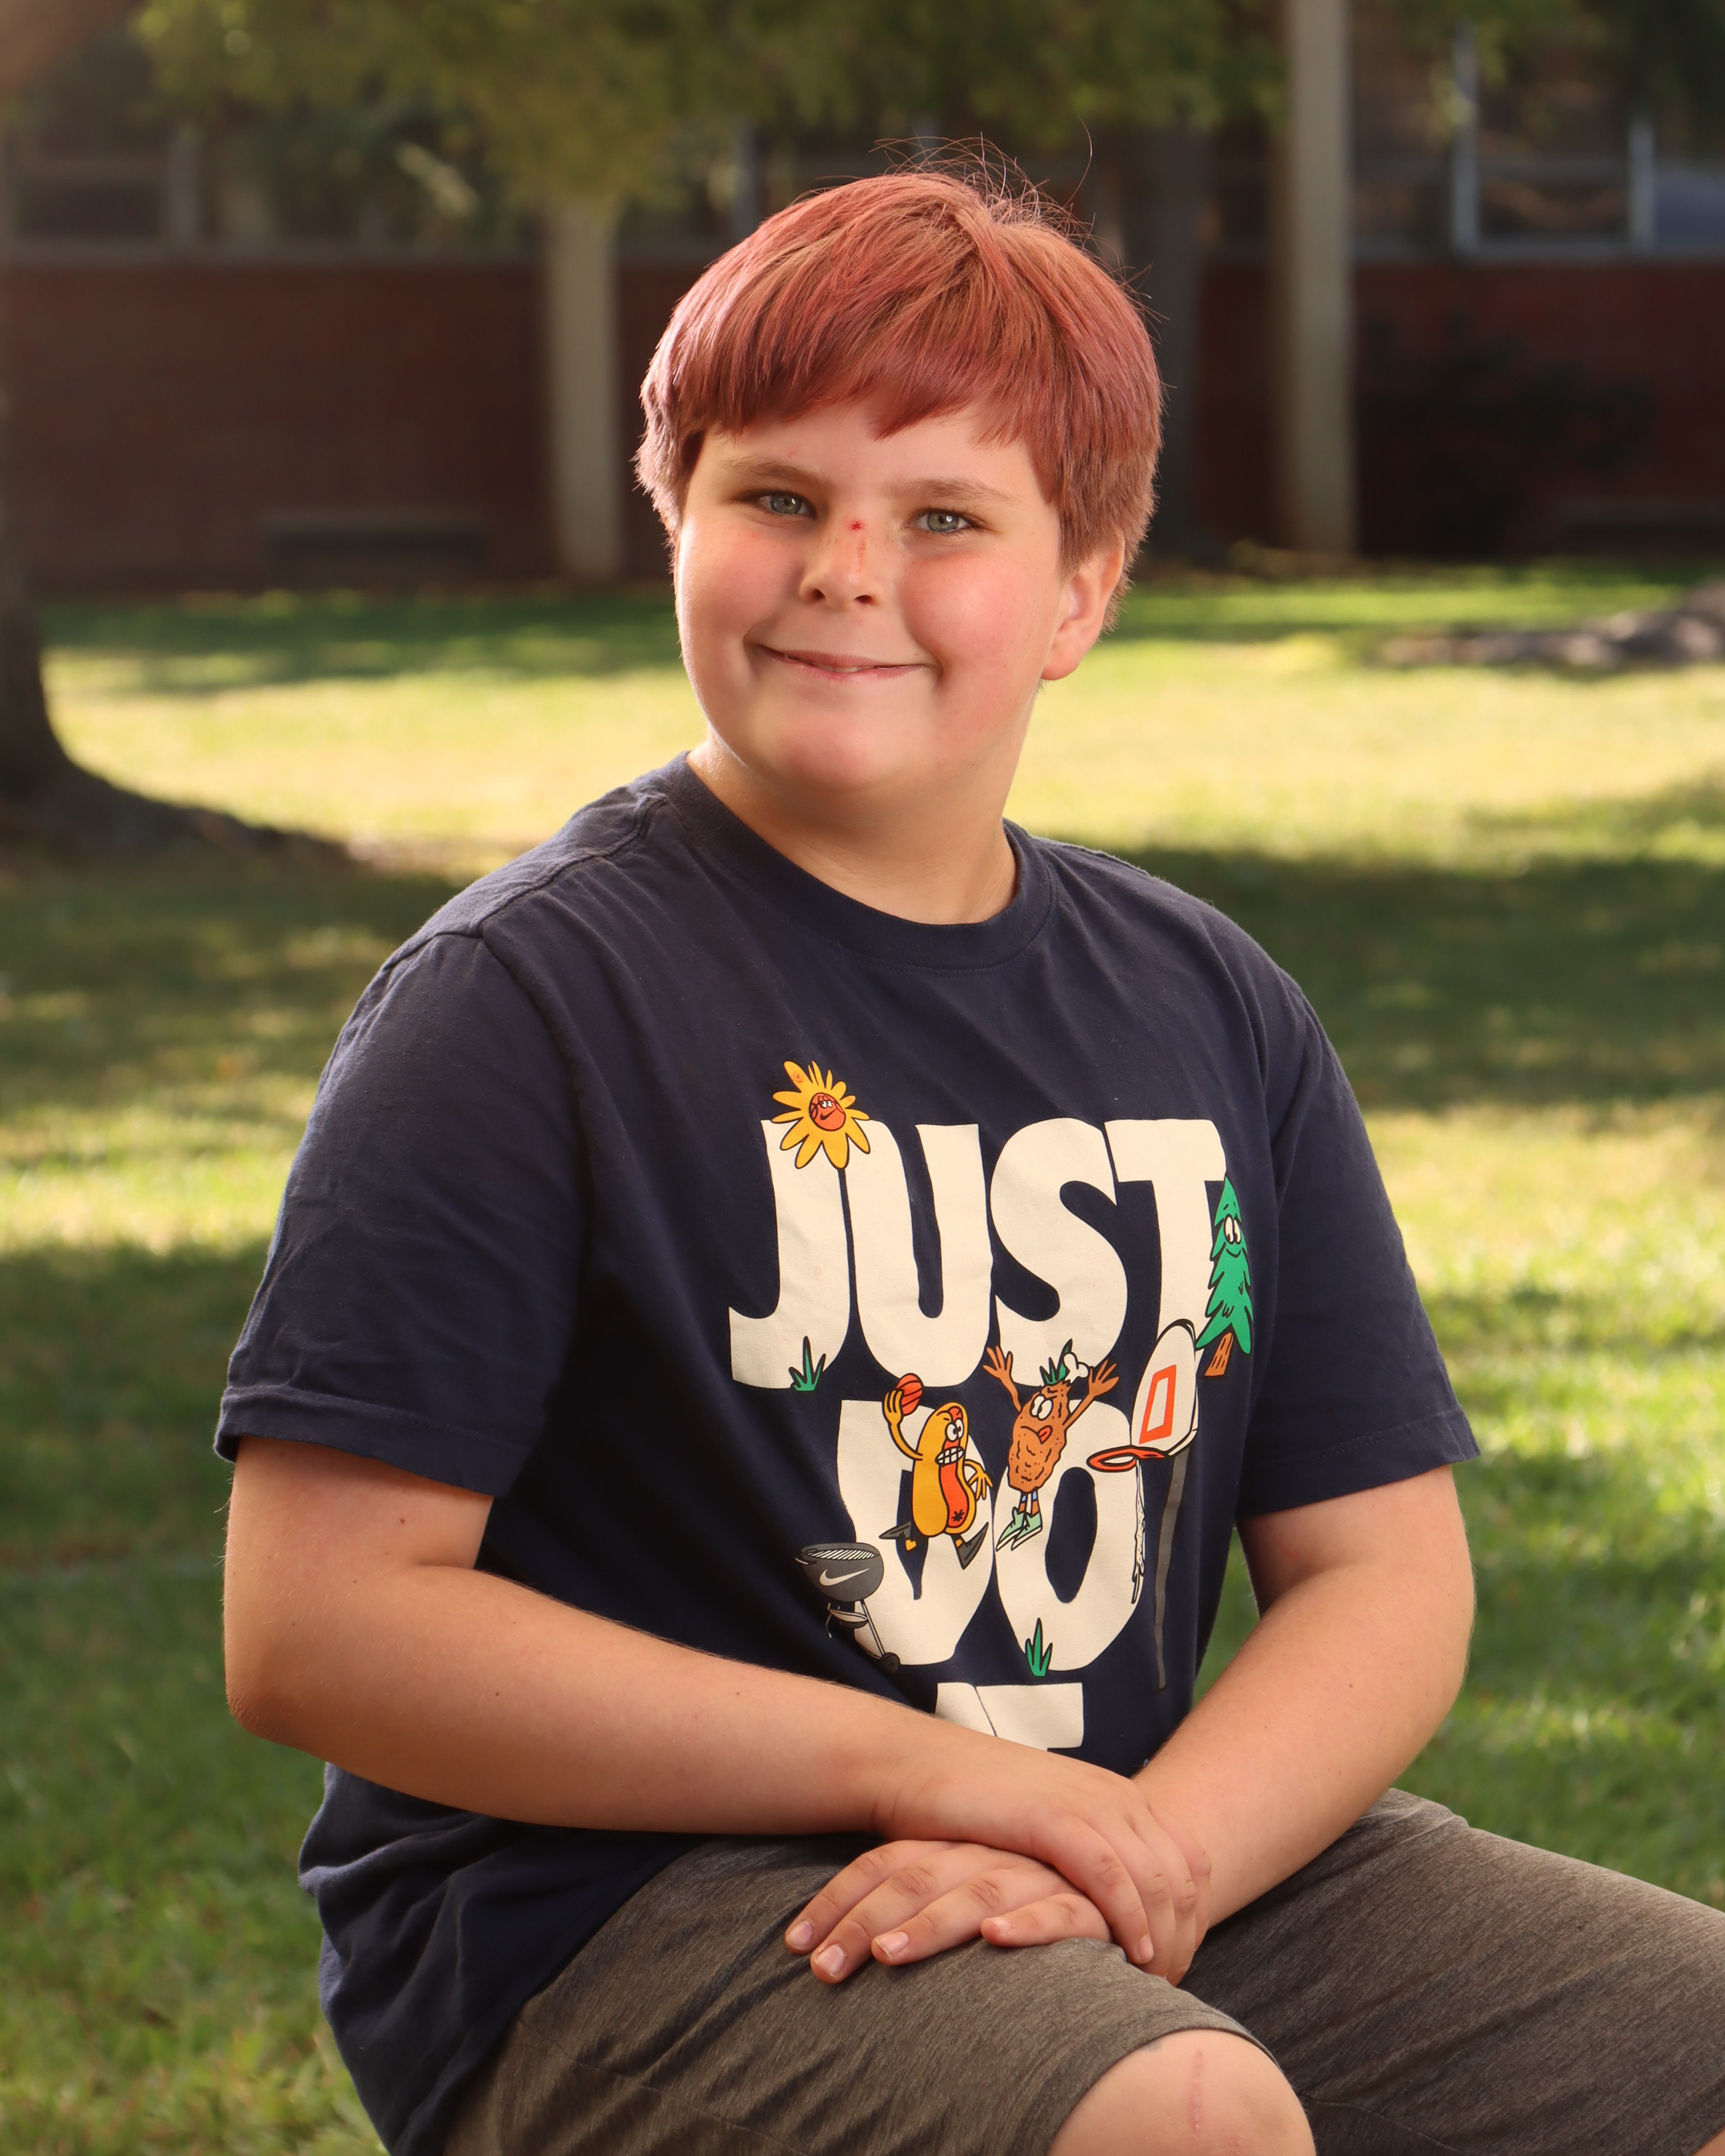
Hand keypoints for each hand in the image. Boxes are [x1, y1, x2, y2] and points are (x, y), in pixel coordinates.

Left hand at [785, 1839, 1109, 1981]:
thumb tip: (855, 1943)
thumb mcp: (980, 1882)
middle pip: (915, 1877)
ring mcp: (1042, 1871)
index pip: (886, 1863)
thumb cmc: (1048, 1883)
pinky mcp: (1094, 1899)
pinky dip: (1027, 1924)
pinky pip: (1059, 1910)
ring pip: (975, 1891)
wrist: (1142, 1851)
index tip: (794, 1945)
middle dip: (862, 1921)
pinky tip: (995, 1939)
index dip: (839, 1901)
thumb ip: (929, 1903)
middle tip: (820, 1967)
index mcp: (960, 1845)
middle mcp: (994, 1852)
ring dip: (928, 1926)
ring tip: (886, 1956)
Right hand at [867, 1732, 1211, 1980]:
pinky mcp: (1053, 1817)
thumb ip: (1084, 1856)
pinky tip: (1128, 1953)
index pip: (1190, 1861)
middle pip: (1183, 1877)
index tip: (1180, 1965)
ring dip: (1164, 1937)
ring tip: (1155, 1984)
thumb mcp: (1046, 1829)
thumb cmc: (974, 1810)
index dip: (1195, 1918)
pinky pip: (1111, 1874)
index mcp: (1119, 1796)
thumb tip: (1114, 1912)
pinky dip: (1128, 1916)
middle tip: (1173, 1988)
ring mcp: (1087, 1802)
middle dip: (1186, 1937)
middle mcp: (1115, 1796)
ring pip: (1157, 1879)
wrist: (914, 1765)